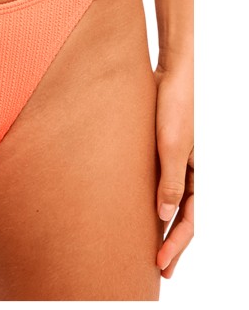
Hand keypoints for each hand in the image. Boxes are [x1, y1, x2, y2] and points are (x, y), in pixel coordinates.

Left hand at [153, 58, 193, 277]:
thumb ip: (171, 182)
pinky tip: (143, 209)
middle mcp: (193, 171)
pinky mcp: (164, 150)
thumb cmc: (175, 107)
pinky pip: (163, 183)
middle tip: (161, 270)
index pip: (191, 219)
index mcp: (202, 174)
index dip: (176, 244)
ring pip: (173, 201)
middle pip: (184, 215)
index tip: (160, 265)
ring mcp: (180, 162)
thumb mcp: (173, 146)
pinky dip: (155, 201)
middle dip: (173, 244)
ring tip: (150, 247)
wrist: (171, 74)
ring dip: (163, 225)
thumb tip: (163, 217)